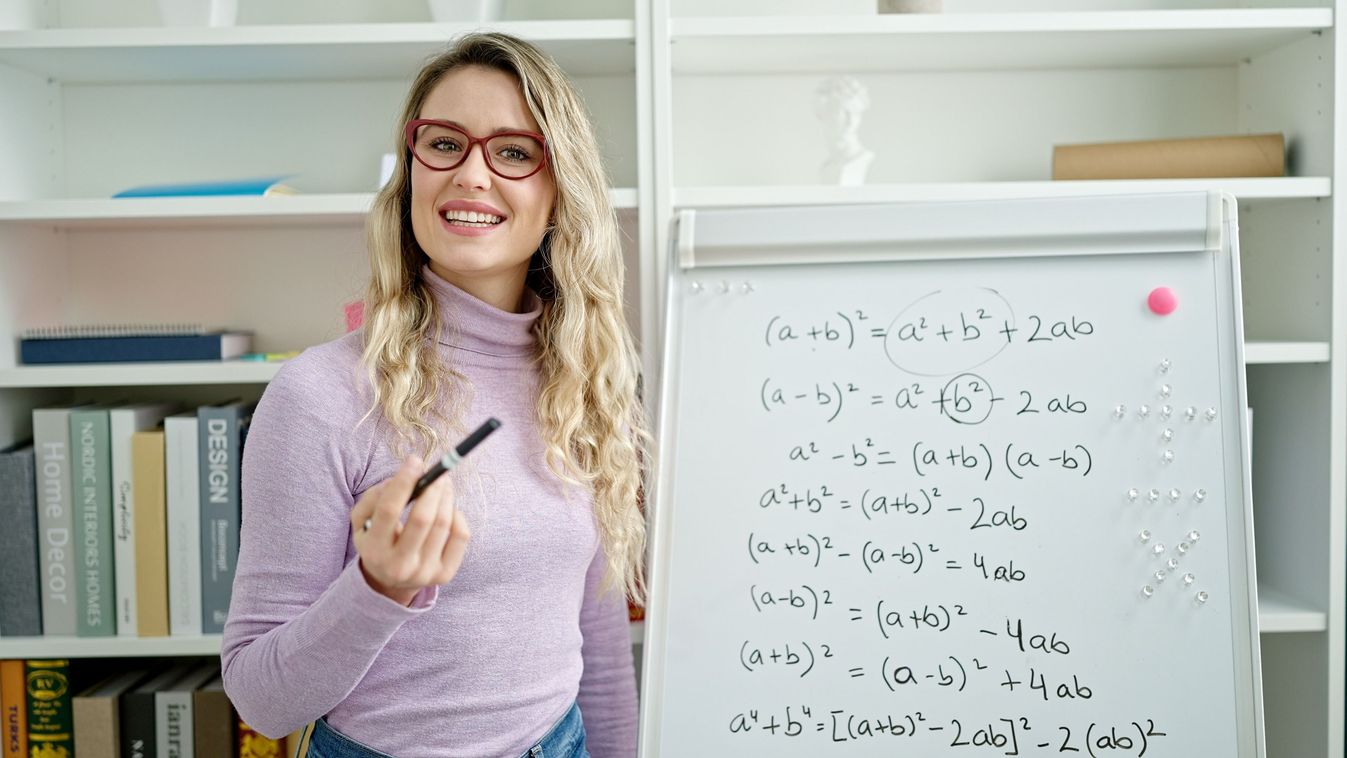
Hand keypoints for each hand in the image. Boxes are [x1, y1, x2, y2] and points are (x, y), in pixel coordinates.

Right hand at [350, 456, 470, 605]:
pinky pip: (460, 536)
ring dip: (446, 496)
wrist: (389, 580)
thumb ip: (374, 497)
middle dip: (432, 488)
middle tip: (437, 472)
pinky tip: (449, 509)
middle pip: (422, 518)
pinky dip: (457, 515)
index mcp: (374, 550)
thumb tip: (402, 478)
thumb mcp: (362, 520)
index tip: (415, 461)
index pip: (389, 510)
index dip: (404, 482)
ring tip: (443, 484)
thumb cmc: (376, 539)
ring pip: (443, 524)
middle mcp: (399, 566)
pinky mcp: (445, 574)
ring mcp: (424, 573)